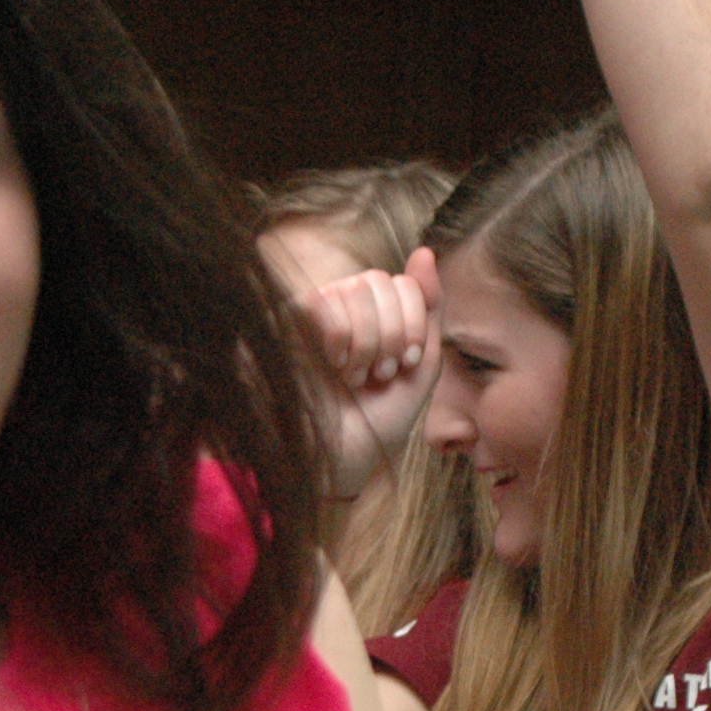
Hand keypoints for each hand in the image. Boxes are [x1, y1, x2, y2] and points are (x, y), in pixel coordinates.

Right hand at [298, 248, 442, 496]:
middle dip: (392, 331)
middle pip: (377, 281)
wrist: (344, 459)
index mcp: (372, 316)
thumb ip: (428, 308)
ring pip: (353, 289)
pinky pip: (320, 302)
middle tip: (382, 373)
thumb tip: (424, 251)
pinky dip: (340, 336)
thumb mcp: (420, 364)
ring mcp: (310, 318)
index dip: (413, 320)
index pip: (400, 282)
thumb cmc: (380, 419)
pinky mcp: (283, 327)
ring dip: (367, 340)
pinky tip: (334, 366)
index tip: (408, 362)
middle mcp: (340, 310)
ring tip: (357, 377)